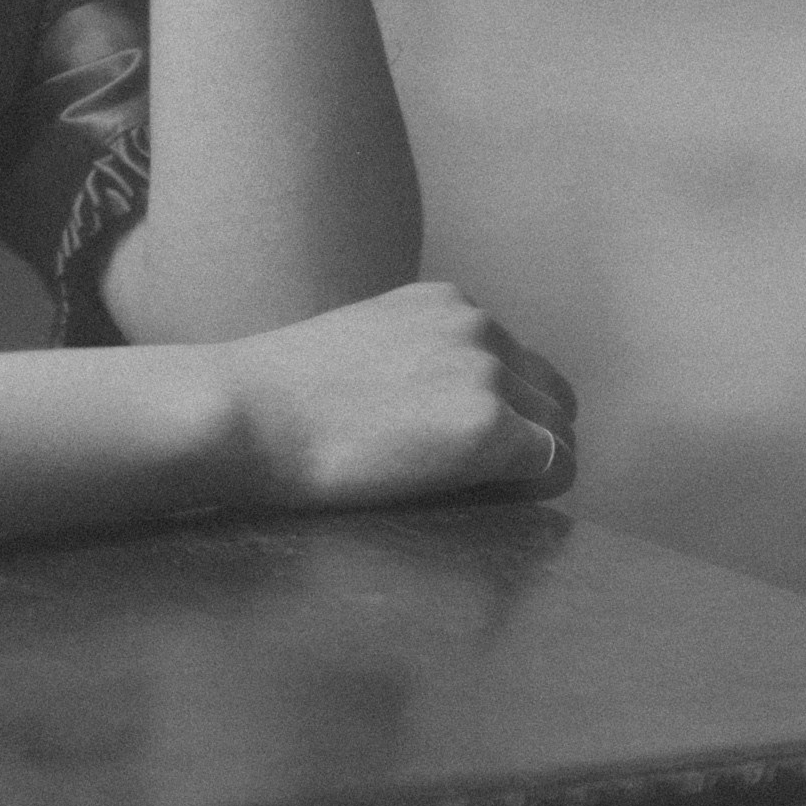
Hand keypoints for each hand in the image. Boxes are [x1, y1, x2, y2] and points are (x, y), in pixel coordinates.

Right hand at [219, 279, 577, 510]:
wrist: (245, 414)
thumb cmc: (282, 399)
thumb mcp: (364, 348)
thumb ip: (417, 361)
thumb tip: (442, 409)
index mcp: (447, 302)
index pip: (518, 364)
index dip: (502, 415)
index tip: (459, 449)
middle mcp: (478, 325)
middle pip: (552, 396)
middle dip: (528, 440)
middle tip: (474, 482)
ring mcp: (486, 373)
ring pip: (561, 433)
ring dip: (529, 468)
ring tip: (469, 495)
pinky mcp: (489, 428)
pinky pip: (556, 467)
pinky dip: (531, 493)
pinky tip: (475, 502)